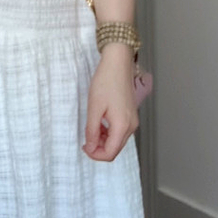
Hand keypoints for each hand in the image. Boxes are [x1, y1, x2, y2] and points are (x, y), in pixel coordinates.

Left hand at [82, 45, 138, 161]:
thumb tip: (91, 147)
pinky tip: (100, 123)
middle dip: (99, 149)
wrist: (118, 63)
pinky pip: (120, 131)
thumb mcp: (94, 108)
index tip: (84, 146)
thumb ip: (92, 131)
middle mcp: (131, 126)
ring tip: (91, 129)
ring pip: (118, 141)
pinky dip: (109, 132)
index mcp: (122, 126)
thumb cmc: (105, 82)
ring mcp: (133, 120)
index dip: (95, 154)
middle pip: (115, 149)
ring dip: (104, 141)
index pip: (110, 153)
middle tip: (86, 140)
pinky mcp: (131, 114)